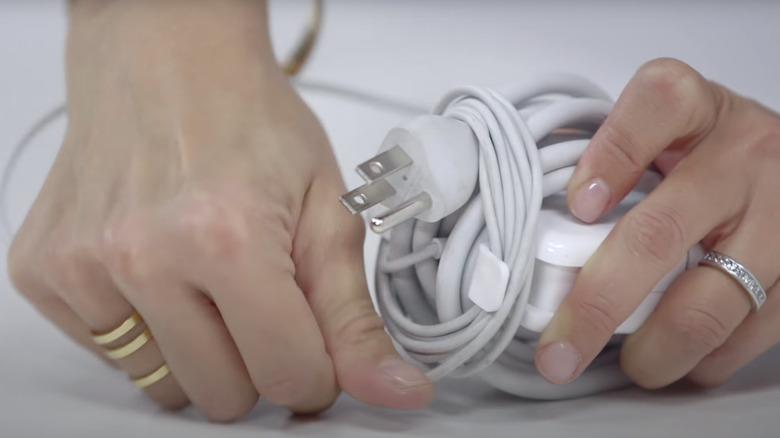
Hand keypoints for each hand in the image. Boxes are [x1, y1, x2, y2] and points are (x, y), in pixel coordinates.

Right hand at [8, 0, 431, 419]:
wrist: (167, 61)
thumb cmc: (249, 121)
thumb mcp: (326, 211)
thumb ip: (354, 315)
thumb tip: (395, 391)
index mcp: (228, 239)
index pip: (288, 378)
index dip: (314, 367)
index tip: (310, 334)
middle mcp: (144, 256)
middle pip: (224, 396)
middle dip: (256, 359)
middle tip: (258, 291)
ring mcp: (81, 266)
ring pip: (165, 387)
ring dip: (200, 349)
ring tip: (205, 276)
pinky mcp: (43, 271)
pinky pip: (113, 355)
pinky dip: (146, 327)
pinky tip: (157, 267)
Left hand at [534, 58, 779, 388]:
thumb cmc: (704, 149)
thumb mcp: (661, 131)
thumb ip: (608, 163)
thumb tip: (535, 234)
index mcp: (694, 107)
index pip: (652, 108)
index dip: (609, 158)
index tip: (577, 207)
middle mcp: (743, 154)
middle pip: (658, 235)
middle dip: (597, 306)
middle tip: (559, 351)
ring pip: (706, 304)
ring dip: (654, 352)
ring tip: (629, 365)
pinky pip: (750, 333)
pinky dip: (705, 359)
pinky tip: (682, 357)